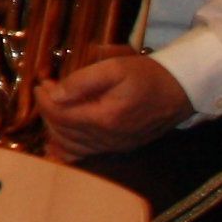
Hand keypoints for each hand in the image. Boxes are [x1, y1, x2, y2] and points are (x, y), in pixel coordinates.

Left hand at [40, 48, 191, 160]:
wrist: (180, 90)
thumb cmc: (148, 75)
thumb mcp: (114, 67)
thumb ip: (82, 81)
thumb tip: (54, 93)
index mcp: (105, 118)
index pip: (60, 115)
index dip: (44, 99)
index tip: (41, 83)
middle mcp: (108, 139)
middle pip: (62, 131)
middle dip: (47, 110)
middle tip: (46, 90)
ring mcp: (114, 146)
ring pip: (70, 145)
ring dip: (55, 127)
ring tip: (52, 106)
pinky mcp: (119, 148)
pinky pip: (85, 155)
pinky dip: (67, 149)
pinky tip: (55, 142)